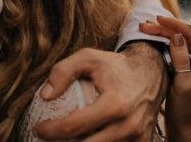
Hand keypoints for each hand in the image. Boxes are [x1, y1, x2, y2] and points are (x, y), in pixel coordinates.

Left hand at [33, 45, 164, 140]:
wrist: (152, 72)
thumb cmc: (115, 66)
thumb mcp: (88, 57)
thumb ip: (63, 71)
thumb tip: (45, 95)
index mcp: (115, 104)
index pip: (74, 126)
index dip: (51, 131)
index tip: (38, 128)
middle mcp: (128, 126)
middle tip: (50, 138)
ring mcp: (137, 138)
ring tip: (67, 138)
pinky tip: (87, 137)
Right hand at [139, 16, 190, 141]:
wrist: (184, 130)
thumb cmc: (185, 111)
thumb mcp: (182, 85)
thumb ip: (181, 59)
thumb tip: (177, 36)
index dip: (174, 25)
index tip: (157, 20)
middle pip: (185, 36)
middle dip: (165, 28)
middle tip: (145, 25)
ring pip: (179, 41)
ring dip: (162, 33)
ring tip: (145, 28)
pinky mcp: (186, 69)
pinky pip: (175, 50)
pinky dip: (163, 43)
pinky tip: (152, 39)